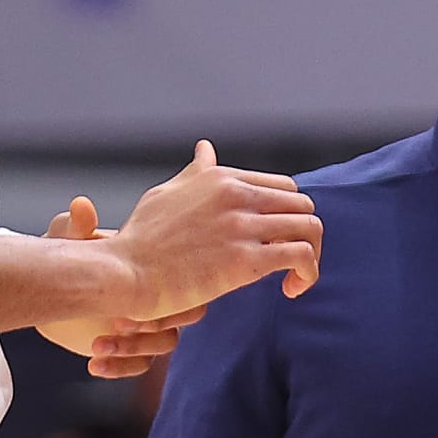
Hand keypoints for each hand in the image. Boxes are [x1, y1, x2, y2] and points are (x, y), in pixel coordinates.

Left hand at [36, 196, 206, 377]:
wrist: (49, 286)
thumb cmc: (66, 254)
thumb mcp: (68, 239)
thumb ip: (75, 225)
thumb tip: (81, 206)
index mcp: (155, 267)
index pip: (188, 285)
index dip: (167, 298)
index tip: (129, 301)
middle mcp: (157, 295)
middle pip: (186, 315)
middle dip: (155, 323)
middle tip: (118, 323)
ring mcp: (145, 323)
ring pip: (164, 344)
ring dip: (135, 348)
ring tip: (99, 345)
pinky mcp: (129, 347)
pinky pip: (142, 364)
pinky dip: (121, 367)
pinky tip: (94, 364)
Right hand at [108, 140, 321, 321]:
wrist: (125, 272)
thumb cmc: (141, 238)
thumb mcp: (166, 193)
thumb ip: (195, 172)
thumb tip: (205, 148)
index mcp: (221, 177)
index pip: (282, 186)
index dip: (287, 214)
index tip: (275, 237)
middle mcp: (236, 195)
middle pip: (302, 204)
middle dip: (303, 231)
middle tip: (289, 258)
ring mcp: (241, 226)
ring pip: (310, 227)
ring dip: (312, 253)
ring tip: (295, 276)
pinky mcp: (244, 261)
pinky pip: (301, 256)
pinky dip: (308, 273)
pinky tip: (292, 289)